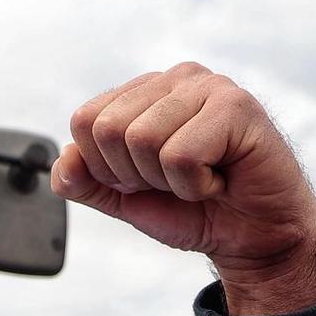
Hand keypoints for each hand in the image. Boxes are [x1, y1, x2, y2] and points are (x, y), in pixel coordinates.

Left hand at [50, 63, 315, 315]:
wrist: (252, 237)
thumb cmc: (195, 210)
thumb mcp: (124, 199)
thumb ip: (85, 181)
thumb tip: (64, 161)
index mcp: (143, 93)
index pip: (85, 121)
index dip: (105, 167)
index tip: (145, 179)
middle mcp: (174, 79)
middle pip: (108, 129)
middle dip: (134, 175)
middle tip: (175, 181)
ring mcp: (208, 86)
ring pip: (142, 141)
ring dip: (168, 181)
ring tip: (201, 178)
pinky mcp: (237, 105)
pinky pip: (180, 156)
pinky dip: (195, 185)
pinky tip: (220, 179)